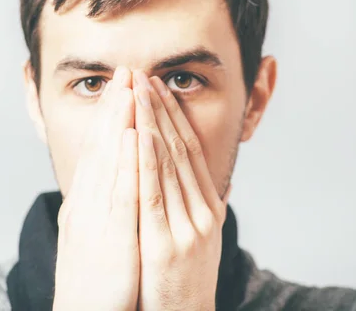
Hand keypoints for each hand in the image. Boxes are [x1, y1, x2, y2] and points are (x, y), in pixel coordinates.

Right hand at [53, 66, 139, 310]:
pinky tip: (131, 136)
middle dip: (114, 108)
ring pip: (109, 162)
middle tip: (124, 72)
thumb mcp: (98, 236)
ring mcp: (95, 219)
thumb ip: (108, 208)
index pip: (99, 152)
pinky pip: (120, 194)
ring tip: (129, 89)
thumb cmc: (98, 282)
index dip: (110, 117)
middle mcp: (86, 205)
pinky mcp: (110, 237)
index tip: (121, 88)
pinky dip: (125, 162)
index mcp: (86, 204)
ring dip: (119, 123)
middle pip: (101, 149)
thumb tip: (120, 185)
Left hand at [132, 70, 230, 310]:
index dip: (173, 116)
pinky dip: (146, 161)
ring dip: (150, 124)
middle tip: (143, 77)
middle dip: (159, 110)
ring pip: (167, 164)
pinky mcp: (167, 244)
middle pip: (179, 149)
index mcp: (209, 206)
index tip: (156, 88)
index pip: (189, 150)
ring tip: (137, 92)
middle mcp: (202, 211)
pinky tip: (136, 134)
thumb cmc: (186, 279)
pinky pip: (153, 194)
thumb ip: (207, 205)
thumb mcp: (203, 238)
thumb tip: (218, 180)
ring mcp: (187, 227)